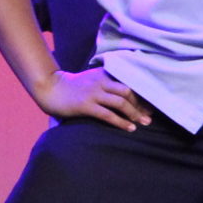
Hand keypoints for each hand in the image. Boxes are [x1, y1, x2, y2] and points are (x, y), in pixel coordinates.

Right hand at [31, 66, 150, 130]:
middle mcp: (100, 81)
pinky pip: (107, 114)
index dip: (141, 94)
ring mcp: (93, 93)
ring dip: (134, 114)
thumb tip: (126, 94)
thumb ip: (106, 82)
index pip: (128, 82)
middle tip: (150, 116)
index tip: (151, 105)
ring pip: (120, 102)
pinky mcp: (85, 105)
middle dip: (141, 104)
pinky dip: (121, 122)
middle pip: (127, 91)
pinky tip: (129, 128)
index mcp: (103, 74)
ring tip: (143, 123)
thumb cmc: (73, 87)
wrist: (51, 89)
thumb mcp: (91, 79)